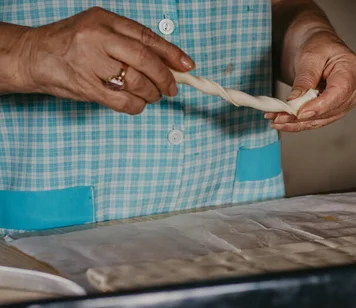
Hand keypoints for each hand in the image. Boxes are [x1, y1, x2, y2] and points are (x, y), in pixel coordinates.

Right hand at [15, 7, 194, 113]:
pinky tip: (139, 104)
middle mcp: (97, 39)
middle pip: (143, 60)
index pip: (146, 37)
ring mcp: (90, 63)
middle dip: (164, 77)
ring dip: (151, 93)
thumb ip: (130, 42)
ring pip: (135, 82)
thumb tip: (169, 63)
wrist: (34, 55)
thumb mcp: (99, 29)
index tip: (187, 65)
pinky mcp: (86, 87)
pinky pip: (122, 102)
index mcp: (104, 21)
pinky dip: (137, 106)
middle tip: (172, 88)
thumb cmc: (72, 42)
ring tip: (153, 95)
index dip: (171, 53)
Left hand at [266, 31, 355, 131]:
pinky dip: (299, 123)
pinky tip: (283, 122)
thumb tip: (295, 101)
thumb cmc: (319, 45)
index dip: (319, 106)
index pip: (338, 94)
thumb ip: (305, 79)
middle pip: (328, 111)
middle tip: (279, 118)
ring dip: (297, 124)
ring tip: (276, 121)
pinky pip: (317, 120)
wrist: (319, 46)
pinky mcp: (333, 109)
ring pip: (321, 120)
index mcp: (352, 72)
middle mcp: (352, 91)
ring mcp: (344, 102)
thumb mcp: (310, 56)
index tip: (300, 113)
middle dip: (302, 118)